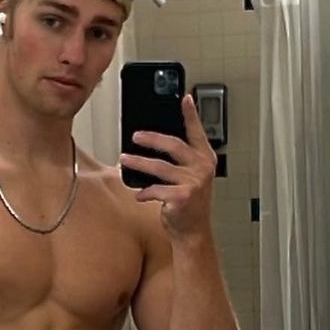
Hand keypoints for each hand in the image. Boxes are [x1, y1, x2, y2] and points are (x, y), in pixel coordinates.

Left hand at [118, 94, 217, 237]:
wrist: (193, 231)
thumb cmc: (189, 203)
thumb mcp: (190, 177)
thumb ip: (181, 160)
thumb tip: (155, 141)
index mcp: (205, 159)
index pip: (197, 132)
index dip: (191, 114)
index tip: (185, 98)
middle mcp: (202, 168)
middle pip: (173, 145)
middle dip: (152, 139)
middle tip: (136, 136)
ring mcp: (193, 182)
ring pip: (159, 167)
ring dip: (138, 162)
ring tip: (124, 159)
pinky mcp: (182, 197)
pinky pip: (156, 189)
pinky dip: (145, 192)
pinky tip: (139, 194)